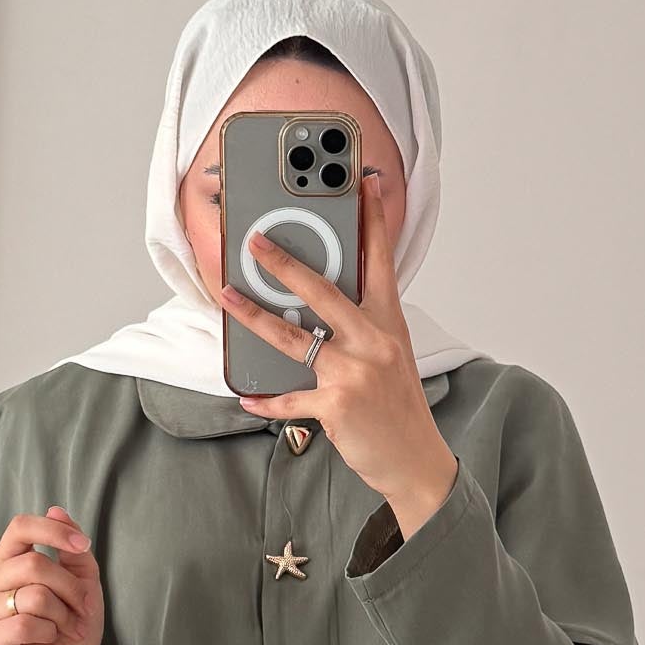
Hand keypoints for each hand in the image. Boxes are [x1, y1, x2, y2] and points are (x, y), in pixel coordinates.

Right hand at [0, 506, 102, 644]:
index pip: (19, 528)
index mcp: (6, 564)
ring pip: (31, 595)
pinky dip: (46, 632)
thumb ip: (73, 551)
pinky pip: (21, 624)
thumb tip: (57, 509)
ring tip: (65, 629)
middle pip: (31, 563)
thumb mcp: (84, 586)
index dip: (53, 531)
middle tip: (81, 610)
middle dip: (69, 588)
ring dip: (61, 615)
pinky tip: (47, 640)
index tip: (82, 546)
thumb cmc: (71, 633)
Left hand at [217, 172, 459, 535]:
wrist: (415, 460)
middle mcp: (373, 342)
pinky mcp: (336, 405)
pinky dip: (267, 401)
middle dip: (285, 263)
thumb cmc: (399, 408)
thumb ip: (361, 329)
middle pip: (323, 291)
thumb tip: (316, 311)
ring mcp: (354, 373)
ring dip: (254, 317)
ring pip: (294, 338)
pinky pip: (289, 400)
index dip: (372, 220)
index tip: (363, 183)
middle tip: (256, 243)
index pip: (381, 261)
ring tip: (228, 299)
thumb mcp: (391, 357)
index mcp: (388, 323)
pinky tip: (247, 397)